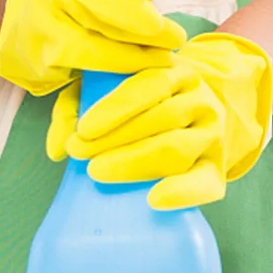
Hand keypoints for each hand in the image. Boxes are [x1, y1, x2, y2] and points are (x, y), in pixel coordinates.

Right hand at [0, 0, 184, 96]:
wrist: (27, 12)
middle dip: (141, 15)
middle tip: (173, 34)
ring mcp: (42, 8)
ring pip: (96, 29)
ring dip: (138, 46)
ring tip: (165, 54)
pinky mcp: (41, 44)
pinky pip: (87, 56)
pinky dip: (120, 62)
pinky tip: (142, 64)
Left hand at [54, 31, 272, 209]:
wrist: (200, 111)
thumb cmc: (141, 100)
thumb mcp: (109, 88)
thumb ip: (76, 106)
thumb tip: (56, 149)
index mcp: (176, 71)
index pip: (149, 85)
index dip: (116, 107)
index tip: (83, 129)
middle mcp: (200, 100)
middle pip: (161, 119)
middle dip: (115, 139)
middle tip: (80, 153)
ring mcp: (212, 134)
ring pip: (177, 149)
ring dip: (135, 163)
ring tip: (98, 172)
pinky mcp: (217, 168)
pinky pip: (206, 184)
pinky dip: (182, 193)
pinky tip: (154, 200)